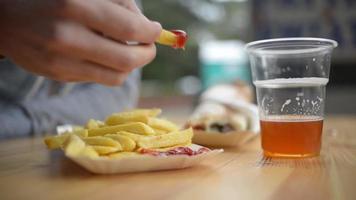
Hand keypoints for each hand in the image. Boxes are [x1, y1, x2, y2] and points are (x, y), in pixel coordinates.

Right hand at [0, 0, 161, 84]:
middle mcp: (67, 37)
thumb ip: (118, 3)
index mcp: (75, 5)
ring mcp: (61, 61)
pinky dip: (111, 69)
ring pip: (116, 75)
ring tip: (130, 51)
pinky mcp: (57, 75)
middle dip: (147, 54)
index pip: (129, 28)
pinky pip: (98, 79)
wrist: (5, 18)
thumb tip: (146, 26)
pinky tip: (106, 56)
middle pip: (127, 59)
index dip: (150, 32)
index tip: (156, 30)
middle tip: (149, 46)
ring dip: (131, 65)